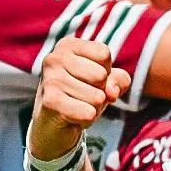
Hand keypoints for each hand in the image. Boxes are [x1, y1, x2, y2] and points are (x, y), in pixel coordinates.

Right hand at [31, 38, 131, 160]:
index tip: (89, 79)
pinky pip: (88, 112)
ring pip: (97, 97)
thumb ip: (120, 79)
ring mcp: (50, 79)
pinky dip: (87, 119)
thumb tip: (111, 92)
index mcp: (67, 46)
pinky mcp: (50, 101)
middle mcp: (55, 58)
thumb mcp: (107, 82)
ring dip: (93, 108)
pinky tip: (72, 118)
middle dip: (100, 91)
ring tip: (76, 106)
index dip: (105, 72)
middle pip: (101, 75)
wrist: (53, 125)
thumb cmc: (83, 95)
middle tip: (82, 96)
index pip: (103, 54)